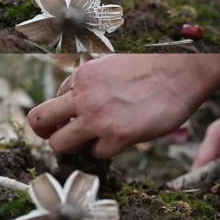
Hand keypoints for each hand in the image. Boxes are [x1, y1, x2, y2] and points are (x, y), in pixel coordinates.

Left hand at [28, 55, 212, 158]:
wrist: (181, 71)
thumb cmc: (150, 67)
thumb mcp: (108, 65)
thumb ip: (89, 84)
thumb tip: (75, 103)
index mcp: (80, 76)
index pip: (54, 101)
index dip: (62, 112)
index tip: (73, 118)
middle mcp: (82, 97)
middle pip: (38, 121)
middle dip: (46, 132)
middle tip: (58, 137)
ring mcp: (97, 119)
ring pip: (60, 144)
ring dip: (71, 147)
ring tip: (89, 144)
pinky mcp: (117, 137)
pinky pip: (97, 154)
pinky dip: (106, 150)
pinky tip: (120, 139)